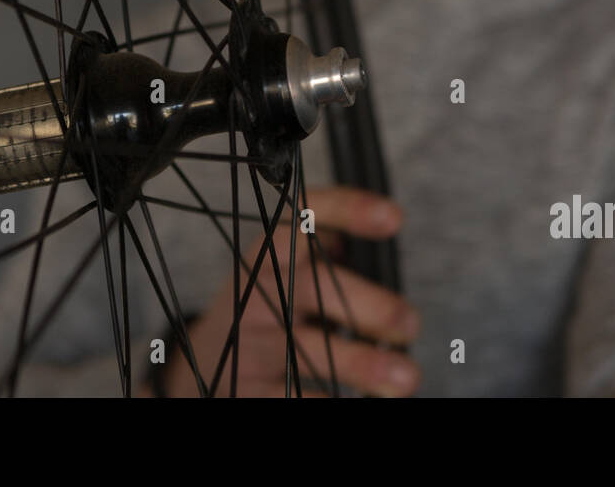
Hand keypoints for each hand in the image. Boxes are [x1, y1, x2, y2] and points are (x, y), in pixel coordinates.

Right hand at [156, 185, 419, 396]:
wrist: (203, 366)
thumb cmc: (268, 313)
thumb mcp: (285, 275)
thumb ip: (327, 258)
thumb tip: (388, 244)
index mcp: (272, 255)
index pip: (303, 218)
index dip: (346, 210)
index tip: (392, 217)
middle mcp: (257, 292)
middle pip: (311, 286)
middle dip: (369, 305)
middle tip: (410, 325)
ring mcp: (249, 342)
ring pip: (304, 348)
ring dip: (362, 365)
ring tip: (406, 377)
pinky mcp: (246, 389)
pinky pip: (293, 398)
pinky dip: (331, 402)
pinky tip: (360, 403)